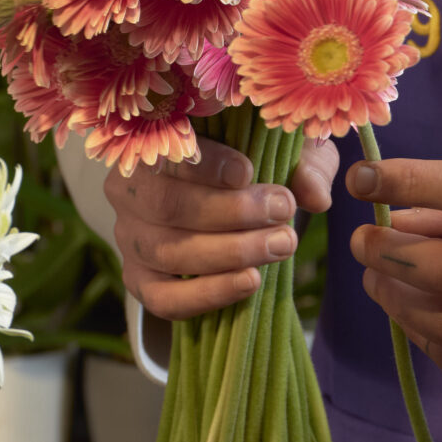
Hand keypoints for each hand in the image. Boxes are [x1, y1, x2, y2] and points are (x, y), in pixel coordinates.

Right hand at [106, 137, 340, 320]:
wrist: (230, 212)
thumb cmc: (255, 167)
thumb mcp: (283, 152)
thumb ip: (301, 164)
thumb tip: (314, 196)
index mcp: (153, 144)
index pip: (167, 151)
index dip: (206, 164)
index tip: (248, 172)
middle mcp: (128, 189)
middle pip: (167, 204)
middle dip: (231, 212)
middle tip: (282, 212)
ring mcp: (129, 237)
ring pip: (168, 251)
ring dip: (230, 252)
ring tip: (282, 245)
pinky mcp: (139, 280)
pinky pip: (163, 298)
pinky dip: (208, 294)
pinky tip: (250, 282)